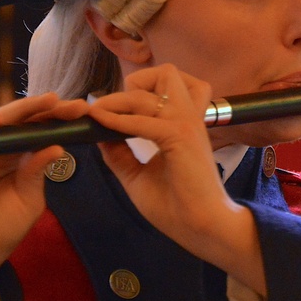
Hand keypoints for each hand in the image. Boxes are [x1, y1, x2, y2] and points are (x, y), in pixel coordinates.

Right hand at [0, 93, 89, 300]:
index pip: (36, 130)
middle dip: (46, 110)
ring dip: (23, 112)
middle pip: (20, 121)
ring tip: (49, 103)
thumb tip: (57, 146)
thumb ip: (38, 172)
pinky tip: (9, 127)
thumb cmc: (1, 230)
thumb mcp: (29, 199)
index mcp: (14, 156)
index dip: (58, 120)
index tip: (83, 113)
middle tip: (73, 104)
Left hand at [88, 66, 265, 291]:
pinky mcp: (181, 137)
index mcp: (183, 124)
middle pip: (167, 73)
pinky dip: (119, 121)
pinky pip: (143, 119)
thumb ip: (119, 153)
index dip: (135, 91)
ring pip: (156, 86)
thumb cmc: (176, 206)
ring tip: (100, 115)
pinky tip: (101, 125)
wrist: (201, 228)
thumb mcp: (137, 176)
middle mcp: (188, 118)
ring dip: (122, 99)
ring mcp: (187, 124)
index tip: (109, 111)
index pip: (167, 85)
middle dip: (136, 82)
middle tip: (112, 109)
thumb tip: (98, 133)